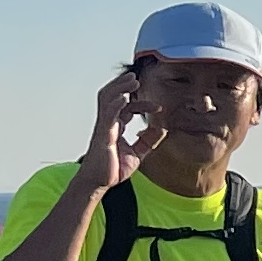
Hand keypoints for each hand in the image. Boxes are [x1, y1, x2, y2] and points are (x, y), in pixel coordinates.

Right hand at [78, 69, 160, 192]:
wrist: (99, 183)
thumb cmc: (112, 169)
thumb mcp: (137, 154)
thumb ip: (148, 141)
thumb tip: (162, 129)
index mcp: (115, 127)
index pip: (127, 108)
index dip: (142, 103)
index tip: (158, 107)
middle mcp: (108, 124)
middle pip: (111, 96)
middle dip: (122, 85)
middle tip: (136, 77)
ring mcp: (103, 128)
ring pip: (107, 100)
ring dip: (119, 88)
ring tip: (132, 80)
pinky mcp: (102, 137)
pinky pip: (106, 117)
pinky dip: (115, 106)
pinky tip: (123, 99)